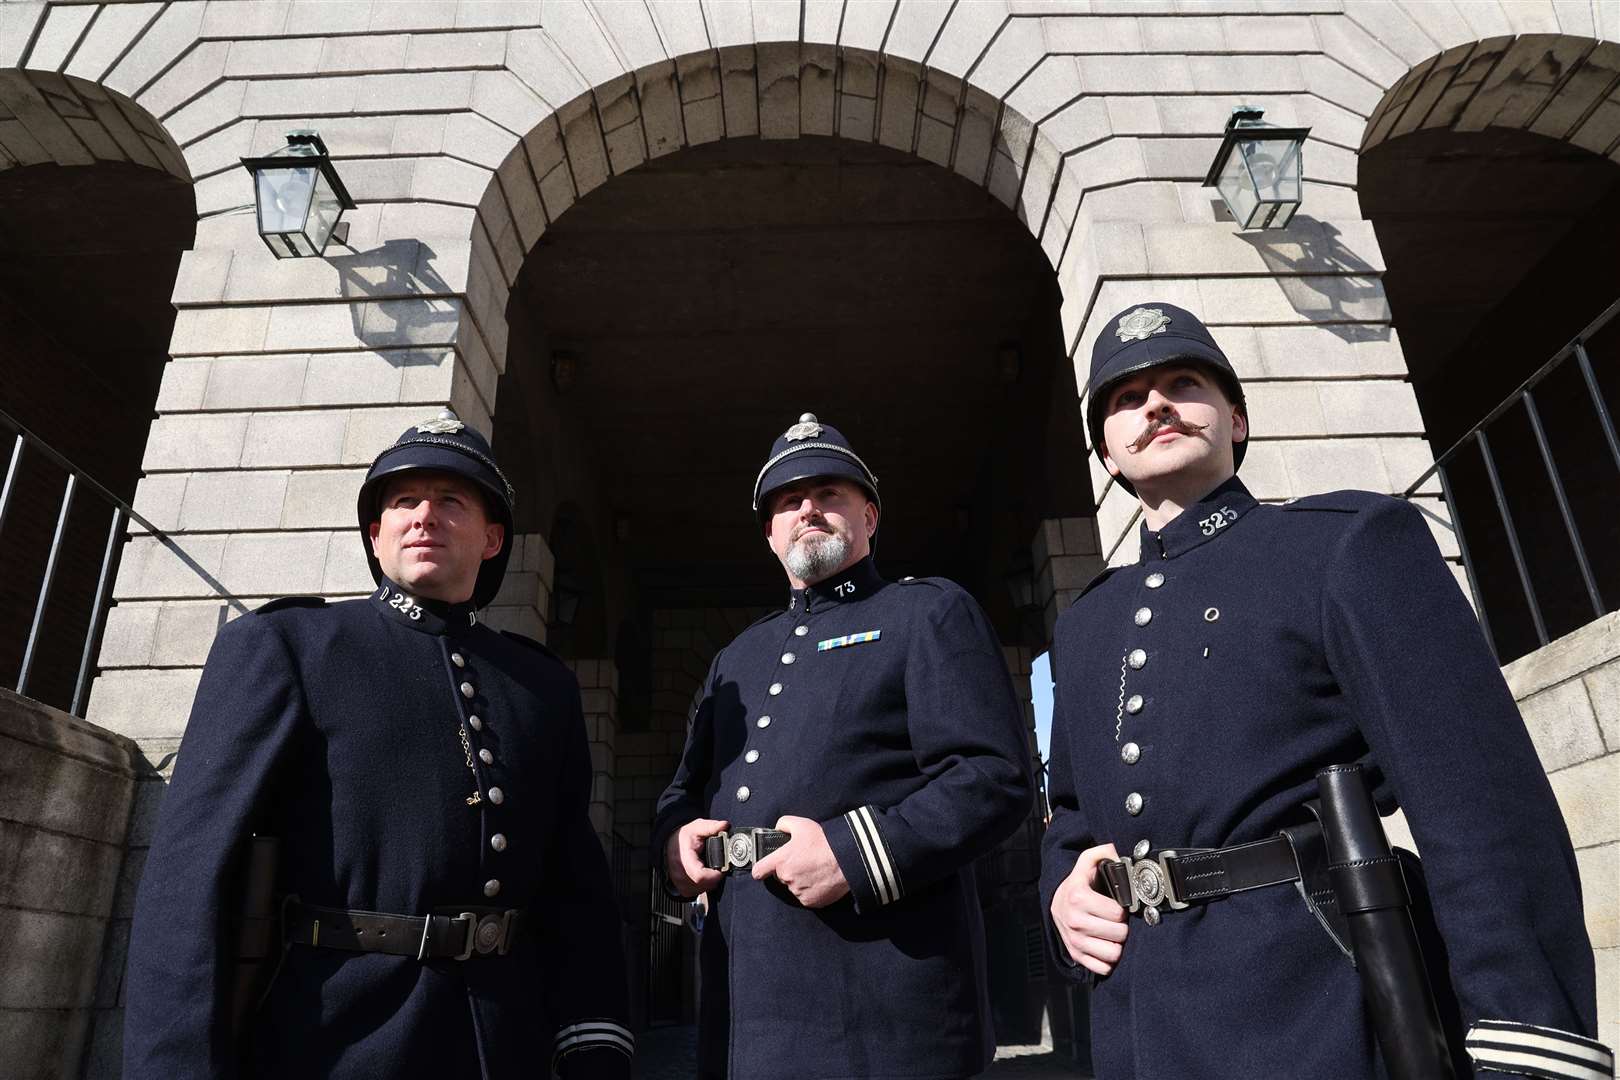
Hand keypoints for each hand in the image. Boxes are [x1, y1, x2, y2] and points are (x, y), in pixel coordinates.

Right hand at [664, 818, 727, 898]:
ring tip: (711, 871)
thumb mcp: (697, 827)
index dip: (715, 875)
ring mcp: (679, 882)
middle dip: (714, 878)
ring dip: (709, 883)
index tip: (722, 869)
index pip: (700, 876)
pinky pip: (695, 893)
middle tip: (719, 869)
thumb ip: (711, 827)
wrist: (669, 844)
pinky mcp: (681, 888)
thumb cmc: (683, 837)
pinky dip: (703, 887)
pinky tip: (704, 877)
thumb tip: (725, 825)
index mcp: (684, 859)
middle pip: (702, 885)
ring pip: (700, 890)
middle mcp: (679, 873)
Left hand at [751, 816, 848, 907]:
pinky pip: (806, 897)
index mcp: (781, 861)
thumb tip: (777, 829)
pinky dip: (811, 891)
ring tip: (815, 870)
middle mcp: (786, 878)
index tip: (765, 868)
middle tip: (804, 862)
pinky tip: (820, 880)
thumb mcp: (801, 824)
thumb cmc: (824, 841)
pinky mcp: (810, 901)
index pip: (759, 871)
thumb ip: (783, 824)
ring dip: (800, 881)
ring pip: (794, 887)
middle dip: (789, 871)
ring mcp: (798, 891)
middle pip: (781, 877)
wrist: (846, 859)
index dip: (761, 869)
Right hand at [1050, 843, 1128, 975]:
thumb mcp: (1086, 864)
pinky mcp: (1076, 956)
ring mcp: (1075, 941)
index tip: (1118, 906)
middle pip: (1119, 934)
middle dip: (1122, 927)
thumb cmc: (1077, 885)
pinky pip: (1103, 968)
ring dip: (1117, 945)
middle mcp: (1075, 921)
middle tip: (1117, 921)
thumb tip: (1117, 852)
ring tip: (1113, 934)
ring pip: (1113, 953)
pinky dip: (1108, 960)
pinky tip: (1106, 946)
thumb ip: (1102, 853)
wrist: (1055, 904)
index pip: (1118, 913)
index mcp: (1079, 897)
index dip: (1123, 909)